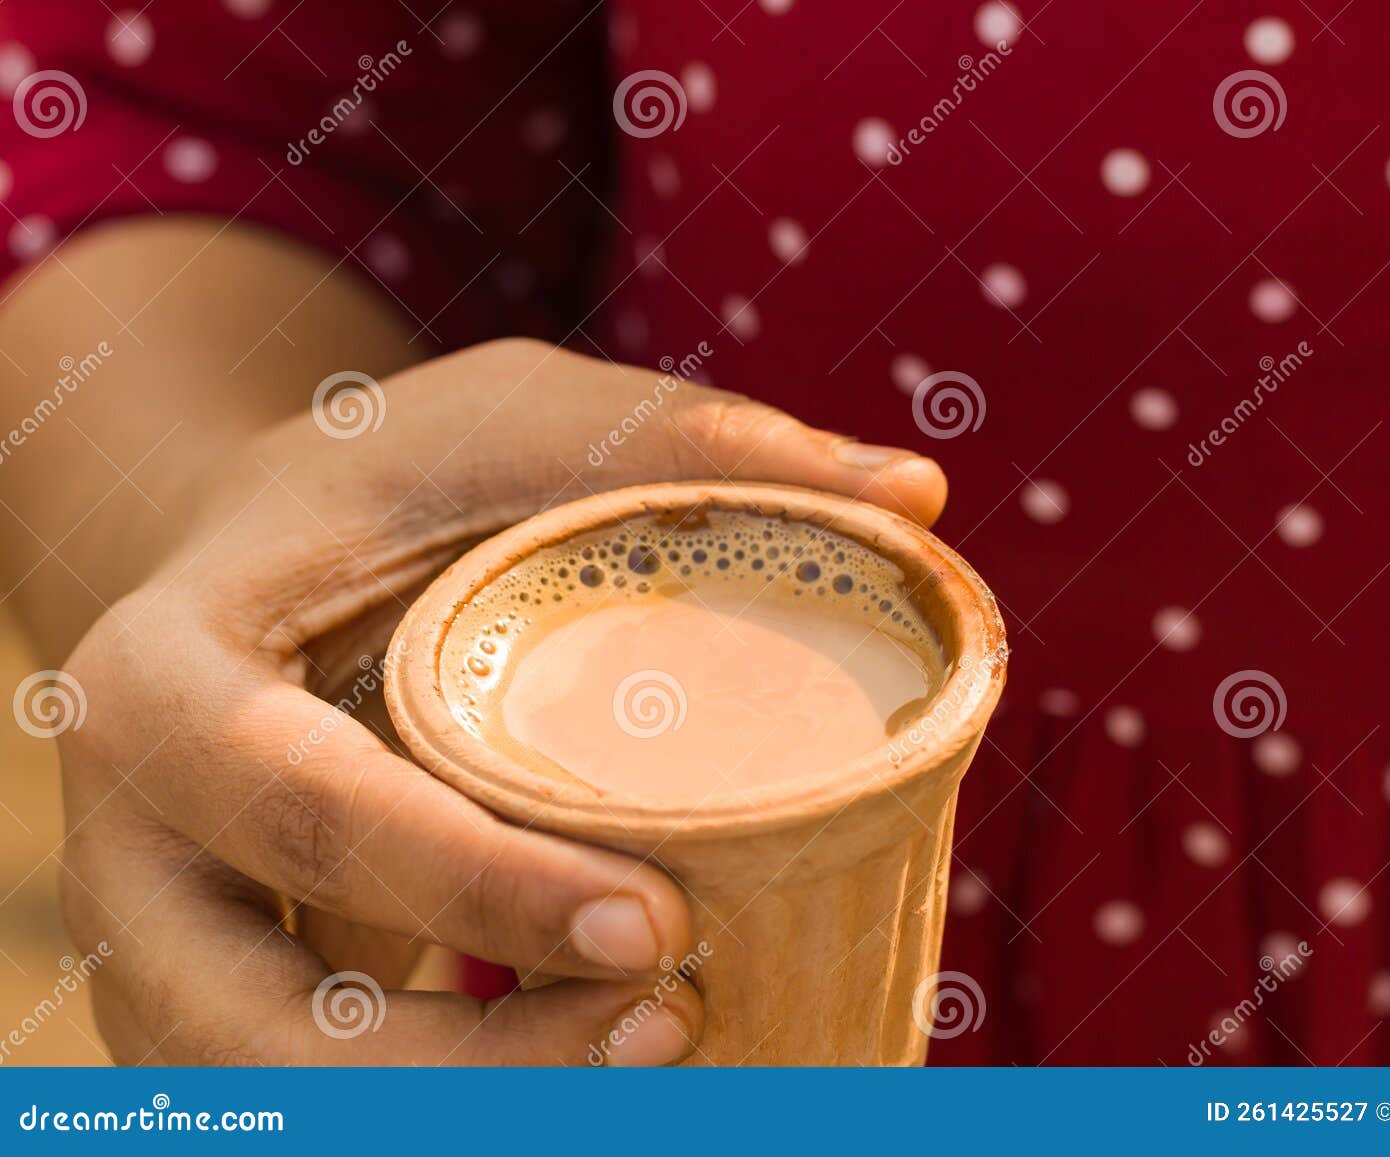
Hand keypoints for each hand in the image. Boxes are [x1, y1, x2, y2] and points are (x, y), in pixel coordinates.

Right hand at [56, 338, 944, 1065]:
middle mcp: (134, 842)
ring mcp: (164, 946)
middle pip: (262, 1027)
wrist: (253, 568)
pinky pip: (321, 1092)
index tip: (659, 923)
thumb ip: (690, 444)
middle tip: (682, 1023)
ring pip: (281, 1099)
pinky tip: (599, 1065)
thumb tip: (917, 492)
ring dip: (469, 1109)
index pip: (305, 808)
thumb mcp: (512, 421)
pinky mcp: (222, 1001)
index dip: (474, 888)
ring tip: (670, 1052)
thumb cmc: (391, 485)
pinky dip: (455, 1098)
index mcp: (164, 679)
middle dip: (472, 1069)